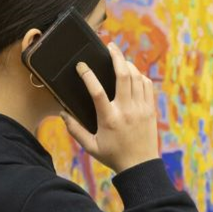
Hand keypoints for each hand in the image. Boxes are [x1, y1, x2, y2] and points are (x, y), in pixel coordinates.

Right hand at [60, 42, 159, 173]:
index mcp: (109, 119)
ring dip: (128, 64)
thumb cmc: (113, 155)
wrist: (140, 165)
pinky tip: (133, 73)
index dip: (87, 75)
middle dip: (116, 57)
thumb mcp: (90, 147)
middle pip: (123, 76)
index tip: (80, 65)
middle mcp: (126, 110)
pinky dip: (140, 75)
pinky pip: (147, 84)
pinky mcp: (150, 109)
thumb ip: (75, 130)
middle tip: (110, 46)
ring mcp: (141, 108)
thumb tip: (62, 113)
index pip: (97, 91)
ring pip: (137, 77)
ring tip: (120, 58)